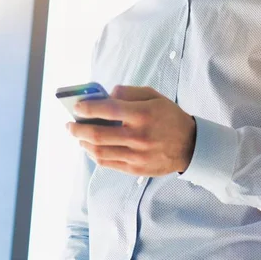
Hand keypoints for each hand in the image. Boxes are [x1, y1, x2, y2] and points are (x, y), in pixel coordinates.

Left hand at [66, 85, 196, 176]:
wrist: (190, 145)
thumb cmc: (169, 116)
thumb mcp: (154, 96)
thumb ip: (129, 92)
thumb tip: (107, 94)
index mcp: (142, 114)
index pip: (108, 110)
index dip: (88, 108)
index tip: (77, 107)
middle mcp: (138, 136)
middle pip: (98, 135)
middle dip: (78, 129)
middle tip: (70, 125)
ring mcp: (136, 155)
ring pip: (99, 151)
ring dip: (83, 143)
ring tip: (78, 136)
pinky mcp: (135, 169)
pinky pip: (107, 163)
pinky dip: (94, 154)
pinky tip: (91, 147)